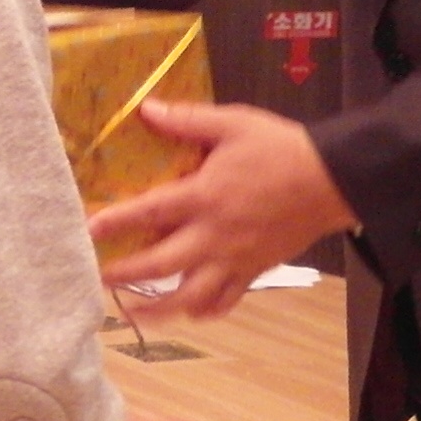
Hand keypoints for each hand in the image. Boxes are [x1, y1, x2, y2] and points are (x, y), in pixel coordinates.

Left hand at [87, 99, 357, 316]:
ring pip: (191, 296)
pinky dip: (206, 311)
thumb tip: (146, 108)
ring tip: (134, 312)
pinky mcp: (254, 270)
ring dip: (159, 308)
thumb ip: (188, 119)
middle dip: (127, 274)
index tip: (88, 229)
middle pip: (161, 264)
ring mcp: (234, 258)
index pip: (150, 212)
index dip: (116, 221)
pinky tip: (190, 312)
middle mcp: (213, 235)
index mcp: (204, 196)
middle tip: (100, 276)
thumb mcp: (233, 123)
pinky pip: (226, 300)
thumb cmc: (280, 149)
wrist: (331, 180)